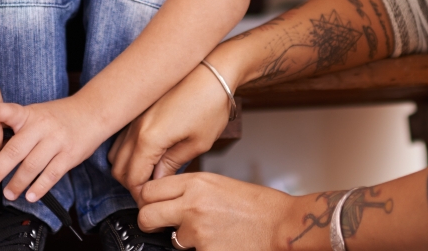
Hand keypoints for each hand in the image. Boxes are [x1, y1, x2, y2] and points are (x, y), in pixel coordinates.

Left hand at [0, 95, 109, 201]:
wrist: (93, 112)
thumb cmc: (58, 117)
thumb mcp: (36, 113)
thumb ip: (16, 130)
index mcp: (30, 114)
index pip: (11, 111)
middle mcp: (42, 127)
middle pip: (16, 149)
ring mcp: (57, 141)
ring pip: (32, 166)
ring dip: (18, 183)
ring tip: (8, 194)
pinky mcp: (69, 155)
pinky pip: (51, 175)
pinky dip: (39, 188)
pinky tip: (30, 196)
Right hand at [109, 63, 232, 199]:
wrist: (213, 69)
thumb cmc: (210, 102)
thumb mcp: (197, 143)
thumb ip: (172, 165)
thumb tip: (159, 180)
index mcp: (148, 139)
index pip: (132, 179)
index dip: (142, 195)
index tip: (152, 201)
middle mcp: (135, 127)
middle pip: (118, 169)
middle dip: (132, 184)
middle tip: (152, 190)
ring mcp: (133, 117)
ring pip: (115, 153)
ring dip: (128, 167)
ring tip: (150, 173)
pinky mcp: (137, 110)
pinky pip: (121, 138)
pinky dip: (128, 151)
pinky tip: (148, 154)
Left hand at [137, 173, 295, 250]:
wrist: (281, 225)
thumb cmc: (257, 205)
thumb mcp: (219, 184)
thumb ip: (190, 190)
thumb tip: (168, 199)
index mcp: (196, 183)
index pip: (149, 189)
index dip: (147, 200)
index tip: (151, 205)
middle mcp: (192, 205)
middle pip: (147, 215)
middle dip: (150, 222)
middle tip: (160, 225)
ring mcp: (197, 231)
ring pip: (170, 239)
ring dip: (182, 239)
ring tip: (208, 233)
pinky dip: (202, 249)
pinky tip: (219, 242)